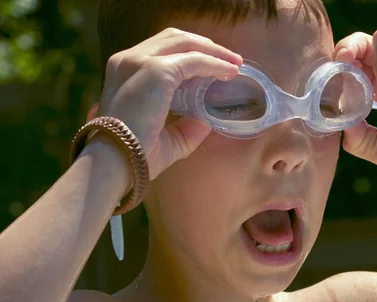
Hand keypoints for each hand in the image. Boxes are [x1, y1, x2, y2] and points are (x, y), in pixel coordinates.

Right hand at [97, 27, 242, 178]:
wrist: (115, 161)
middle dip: (205, 46)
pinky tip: (229, 72)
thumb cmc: (133, 156)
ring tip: (235, 63)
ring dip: (214, 51)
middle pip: (174, 38)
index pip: (160, 50)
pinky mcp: (156, 70)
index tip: (214, 64)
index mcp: (124, 72)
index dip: (190, 52)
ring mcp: (140, 62)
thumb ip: (184, 130)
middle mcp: (128, 60)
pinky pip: (194, 60)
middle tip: (230, 60)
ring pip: (185, 44)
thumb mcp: (164, 141)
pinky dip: (214, 63)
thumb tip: (205, 123)